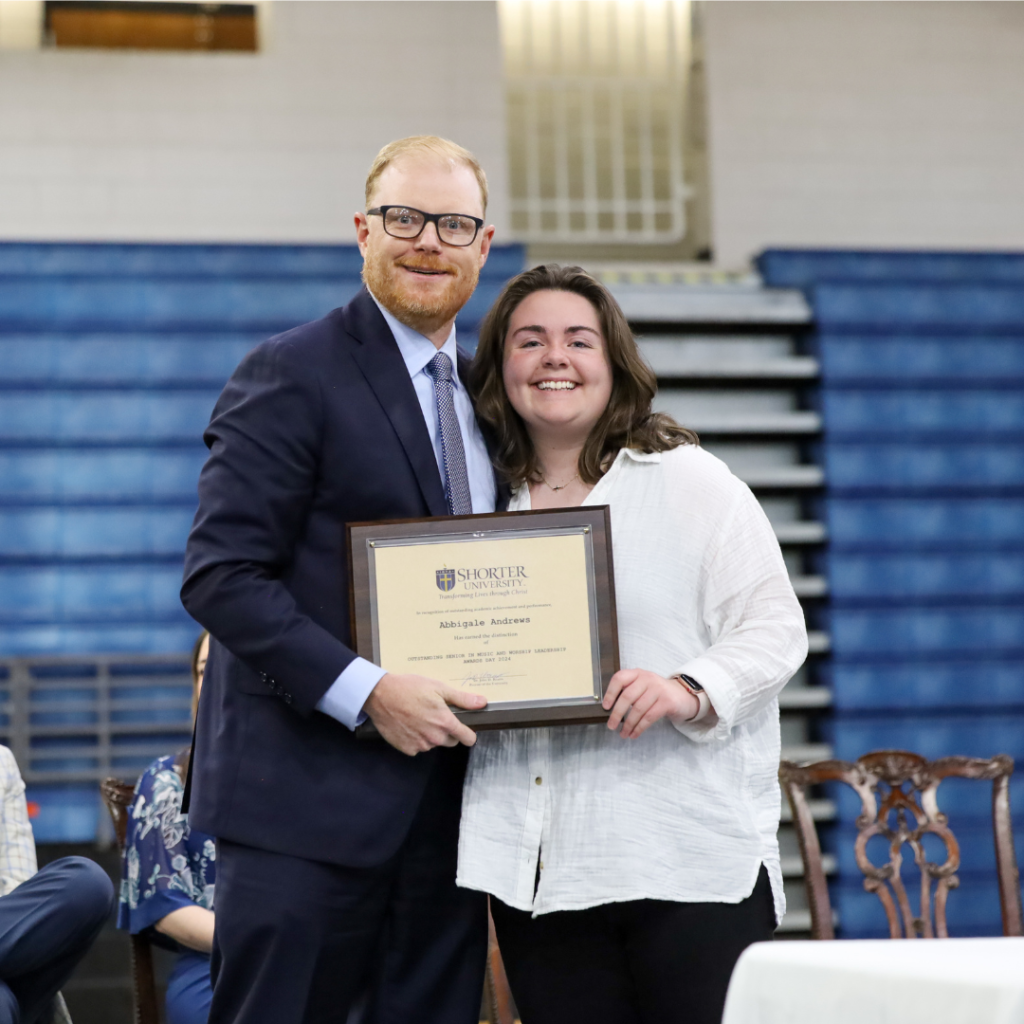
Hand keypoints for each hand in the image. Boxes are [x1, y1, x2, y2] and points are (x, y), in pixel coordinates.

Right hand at [364, 672, 486, 755]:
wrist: (380, 695)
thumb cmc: (410, 688)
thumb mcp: (438, 688)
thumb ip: (462, 698)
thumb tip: (482, 702)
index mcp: (445, 722)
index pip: (467, 738)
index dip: (468, 734)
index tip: (465, 729)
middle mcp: (434, 737)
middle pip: (450, 741)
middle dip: (447, 731)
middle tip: (435, 715)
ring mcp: (420, 745)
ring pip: (433, 744)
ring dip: (430, 735)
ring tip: (418, 717)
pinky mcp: (406, 749)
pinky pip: (418, 747)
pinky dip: (416, 739)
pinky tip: (408, 725)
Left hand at [602, 669, 697, 738]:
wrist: (683, 696)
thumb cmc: (657, 693)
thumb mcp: (643, 686)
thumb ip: (629, 691)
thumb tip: (610, 709)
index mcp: (638, 673)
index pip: (620, 678)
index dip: (610, 693)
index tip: (605, 707)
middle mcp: (647, 679)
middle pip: (628, 696)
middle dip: (617, 713)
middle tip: (611, 726)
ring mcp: (658, 689)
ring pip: (638, 709)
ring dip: (628, 724)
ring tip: (623, 734)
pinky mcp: (667, 702)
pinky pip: (649, 717)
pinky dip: (639, 728)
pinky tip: (634, 734)